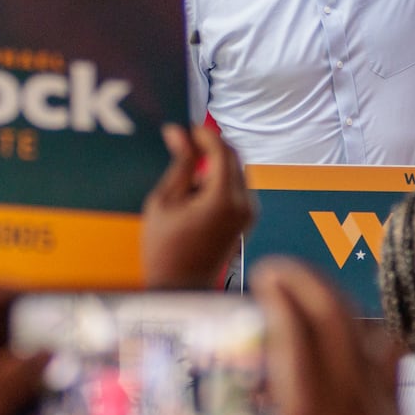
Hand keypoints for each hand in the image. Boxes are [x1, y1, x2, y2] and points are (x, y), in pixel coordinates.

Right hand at [141, 123, 256, 288]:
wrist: (180, 287)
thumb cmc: (165, 250)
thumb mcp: (165, 201)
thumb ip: (179, 164)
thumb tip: (179, 133)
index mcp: (223, 199)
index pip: (222, 150)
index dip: (204, 134)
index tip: (186, 128)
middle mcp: (244, 204)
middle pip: (234, 157)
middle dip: (211, 146)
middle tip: (184, 142)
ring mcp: (249, 213)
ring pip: (238, 170)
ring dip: (216, 163)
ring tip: (186, 172)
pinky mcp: (247, 220)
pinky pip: (239, 187)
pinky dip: (221, 179)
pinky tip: (196, 191)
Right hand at [232, 258, 414, 414]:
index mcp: (308, 407)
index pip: (294, 329)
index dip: (277, 295)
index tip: (261, 279)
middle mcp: (346, 389)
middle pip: (331, 309)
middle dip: (304, 277)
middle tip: (279, 270)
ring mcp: (376, 391)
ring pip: (360, 323)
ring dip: (332, 296)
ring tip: (308, 289)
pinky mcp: (396, 400)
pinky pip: (390, 350)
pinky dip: (372, 330)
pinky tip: (358, 331)